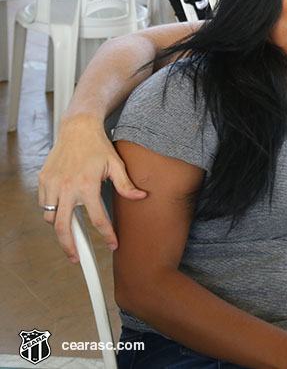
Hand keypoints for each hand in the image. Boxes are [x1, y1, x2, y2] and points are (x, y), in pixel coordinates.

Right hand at [38, 114, 145, 261]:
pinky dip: (50, 212)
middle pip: (63, 227)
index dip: (107, 236)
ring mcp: (52, 184)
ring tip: (70, 235)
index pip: (98, 219)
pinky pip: (43, 204)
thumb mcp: (116, 165)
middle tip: (77, 259)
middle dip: (69, 247)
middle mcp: (67, 187)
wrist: (78, 129)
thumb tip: (142, 197)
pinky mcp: (43, 180)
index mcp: (87, 185)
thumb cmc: (99, 147)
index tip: (113, 245)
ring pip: (50, 217)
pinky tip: (61, 213)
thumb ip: (127, 185)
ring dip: (59, 229)